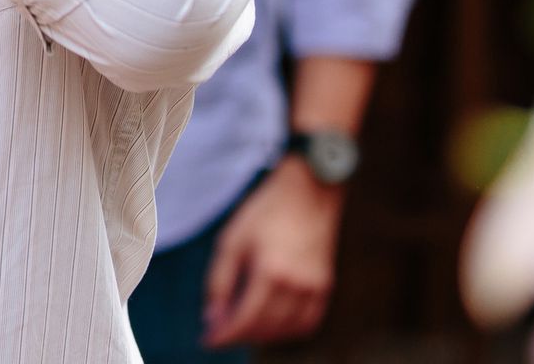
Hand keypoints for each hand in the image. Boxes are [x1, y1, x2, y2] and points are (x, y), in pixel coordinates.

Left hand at [202, 157, 344, 347]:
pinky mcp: (325, 287)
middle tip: (219, 333)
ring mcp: (315, 288)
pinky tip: (271, 324)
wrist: (308, 192)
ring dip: (262, 336)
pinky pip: (308, 323)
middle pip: (265, 328)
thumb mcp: (231, 241)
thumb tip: (212, 318)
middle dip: (239, 336)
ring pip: (288, 330)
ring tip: (241, 327)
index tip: (208, 341)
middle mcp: (296, 286)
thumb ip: (219, 282)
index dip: (225, 335)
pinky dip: (288, 331)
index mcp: (270, 272)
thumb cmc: (265, 212)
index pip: (245, 320)